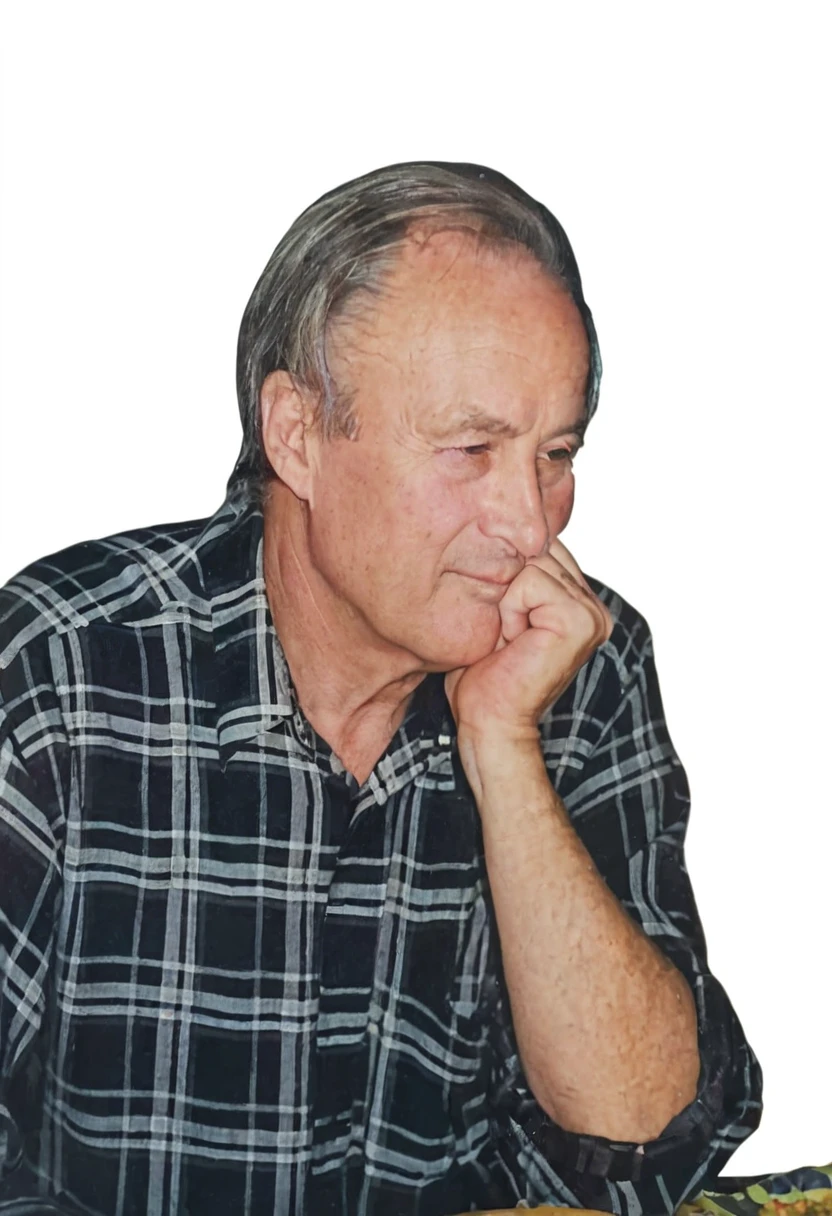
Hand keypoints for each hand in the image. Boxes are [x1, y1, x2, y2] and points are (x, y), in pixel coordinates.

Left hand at [444, 538, 612, 744]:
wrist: (490, 724)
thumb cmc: (483, 676)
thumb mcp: (498, 614)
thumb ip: (513, 576)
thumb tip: (500, 526)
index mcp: (580, 603)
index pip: (540, 549)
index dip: (507, 576)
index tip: (504, 622)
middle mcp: (593, 606)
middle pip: (535, 550)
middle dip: (505, 587)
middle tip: (505, 636)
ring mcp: (592, 612)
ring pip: (529, 563)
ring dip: (505, 601)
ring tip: (508, 639)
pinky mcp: (579, 620)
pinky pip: (528, 581)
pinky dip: (508, 609)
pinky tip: (512, 642)